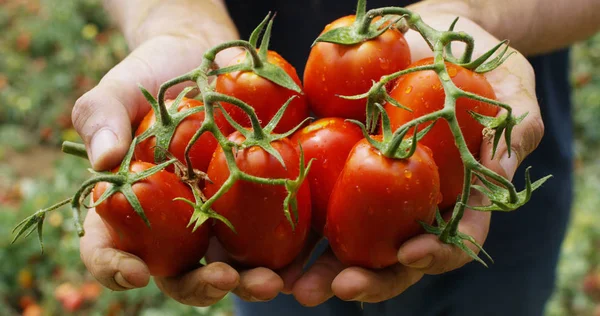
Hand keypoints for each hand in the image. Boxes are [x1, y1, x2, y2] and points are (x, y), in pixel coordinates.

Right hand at [74, 29, 299, 305]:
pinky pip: (275, 237)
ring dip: (251, 282)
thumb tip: (103, 159)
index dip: (114, 268)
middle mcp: (173, 225)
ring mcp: (219, 220)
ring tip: (273, 281)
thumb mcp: (119, 90)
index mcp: (127, 209)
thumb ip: (101, 117)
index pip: (109, 250)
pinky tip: (303, 261)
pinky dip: (289, 255)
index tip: (135, 273)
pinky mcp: (260, 206)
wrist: (208, 61)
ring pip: (232, 267)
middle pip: (180, 274)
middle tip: (224, 279)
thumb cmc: (153, 78)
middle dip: (201, 286)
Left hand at [290, 12, 543, 305]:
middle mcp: (410, 208)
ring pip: (345, 241)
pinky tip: (267, 239)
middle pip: (390, 257)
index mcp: (454, 201)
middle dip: (367, 279)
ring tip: (291, 285)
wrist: (433, 44)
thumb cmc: (482, 74)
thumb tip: (494, 176)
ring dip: (319, 268)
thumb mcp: (512, 96)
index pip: (449, 240)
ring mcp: (370, 193)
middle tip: (339, 288)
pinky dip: (291, 222)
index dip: (434, 255)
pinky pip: (313, 198)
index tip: (410, 255)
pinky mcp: (336, 168)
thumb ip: (513, 136)